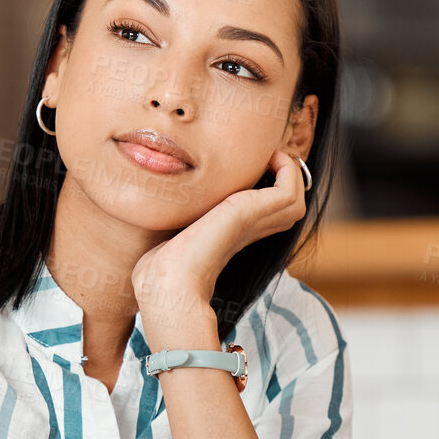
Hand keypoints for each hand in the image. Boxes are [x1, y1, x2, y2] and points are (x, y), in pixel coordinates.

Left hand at [131, 149, 306, 326]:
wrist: (166, 283)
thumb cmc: (157, 267)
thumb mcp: (166, 233)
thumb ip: (169, 220)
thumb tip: (144, 204)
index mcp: (230, 237)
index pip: (261, 212)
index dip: (261, 186)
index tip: (247, 166)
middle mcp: (247, 231)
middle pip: (285, 204)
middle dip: (280, 175)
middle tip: (262, 157)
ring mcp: (254, 223)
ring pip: (295, 198)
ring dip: (288, 170)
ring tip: (268, 155)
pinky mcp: (251, 213)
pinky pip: (291, 189)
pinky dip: (288, 169)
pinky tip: (267, 159)